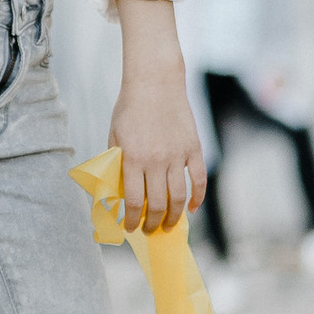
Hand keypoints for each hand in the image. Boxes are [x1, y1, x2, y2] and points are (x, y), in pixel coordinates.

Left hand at [107, 68, 204, 234]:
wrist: (155, 82)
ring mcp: (177, 155)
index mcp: (133, 158)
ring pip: (179, 197)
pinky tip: (192, 209)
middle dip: (153, 223)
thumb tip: (118, 192)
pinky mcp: (193, 148)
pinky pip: (199, 179)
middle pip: (158, 204)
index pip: (133, 201)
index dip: (132, 220)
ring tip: (170, 226)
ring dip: (175, 217)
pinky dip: (197, 198)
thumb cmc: (129, 109)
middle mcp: (156, 160)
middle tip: (150, 230)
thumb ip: (117, 163)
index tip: (130, 229)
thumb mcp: (114, 136)